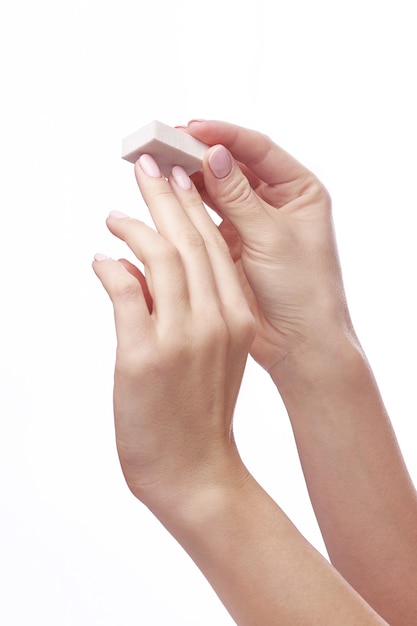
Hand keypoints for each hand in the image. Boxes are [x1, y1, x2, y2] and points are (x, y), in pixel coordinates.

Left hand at [93, 156, 254, 510]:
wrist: (197, 473)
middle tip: (147, 167)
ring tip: (114, 213)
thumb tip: (142, 273)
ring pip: (161, 260)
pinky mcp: (144, 356)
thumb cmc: (203, 414)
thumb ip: (194, 312)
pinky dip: (111, 269)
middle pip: (190, 243)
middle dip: (166, 199)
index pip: (215, 248)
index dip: (193, 209)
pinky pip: (125, 293)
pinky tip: (101, 258)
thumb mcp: (217, 356)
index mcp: (238, 319)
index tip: (177, 180)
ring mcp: (182, 337)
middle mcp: (217, 321)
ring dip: (135, 228)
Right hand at [183, 121, 353, 374]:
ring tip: (156, 165)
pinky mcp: (232, 246)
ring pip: (215, 192)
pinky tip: (164, 196)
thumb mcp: (272, 236)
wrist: (300, 341)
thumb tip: (212, 155)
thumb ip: (240, 197)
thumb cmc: (304, 288)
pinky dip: (186, 208)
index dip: (223, 136)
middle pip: (232, 167)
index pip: (257, 150)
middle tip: (162, 143)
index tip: (189, 128)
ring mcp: (251, 224)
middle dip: (198, 154)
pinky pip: (205, 220)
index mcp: (299, 190)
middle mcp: (275, 202)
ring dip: (188, 179)